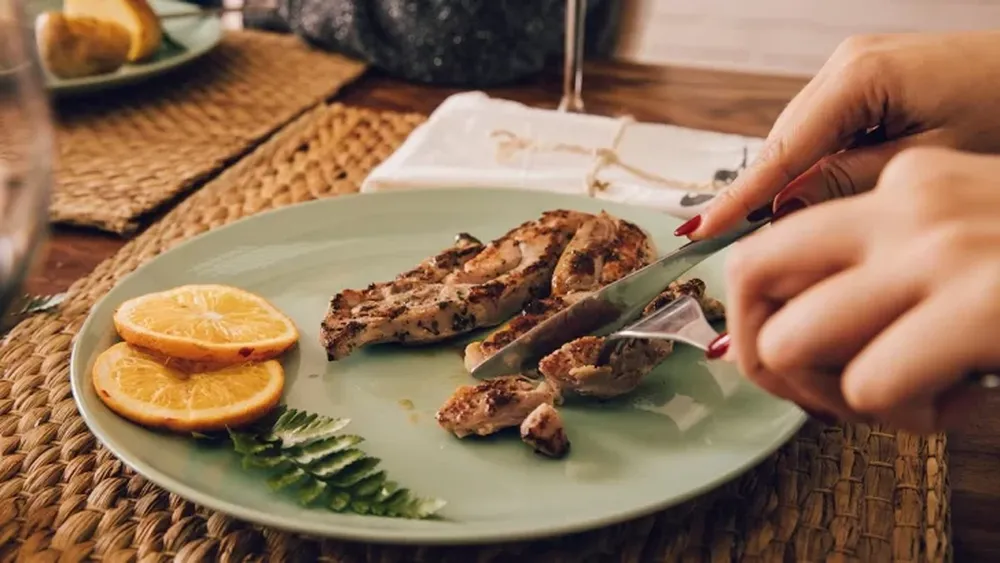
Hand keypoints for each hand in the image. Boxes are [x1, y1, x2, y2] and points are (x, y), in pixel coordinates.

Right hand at [682, 30, 999, 239]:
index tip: (699, 232)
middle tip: (744, 254)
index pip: (782, 151)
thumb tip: (782, 211)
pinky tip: (819, 199)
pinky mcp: (872, 80)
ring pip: (803, 140)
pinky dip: (820, 167)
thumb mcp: (932, 164)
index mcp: (859, 77)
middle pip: (785, 144)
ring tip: (775, 235)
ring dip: (794, 184)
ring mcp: (858, 68)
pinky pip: (828, 131)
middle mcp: (847, 64)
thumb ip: (850, 184)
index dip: (740, 199)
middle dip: (766, 196)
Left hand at [715, 147, 999, 432]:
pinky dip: (903, 417)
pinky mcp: (984, 306)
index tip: (800, 355)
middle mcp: (912, 203)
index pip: (780, 245)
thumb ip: (892, 261)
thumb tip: (796, 322)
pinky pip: (867, 388)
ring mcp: (943, 250)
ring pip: (787, 340)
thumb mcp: (976, 237)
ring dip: (825, 393)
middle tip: (813, 392)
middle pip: (751, 273)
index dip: (771, 313)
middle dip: (758, 349)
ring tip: (896, 401)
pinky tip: (957, 403)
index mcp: (909, 180)